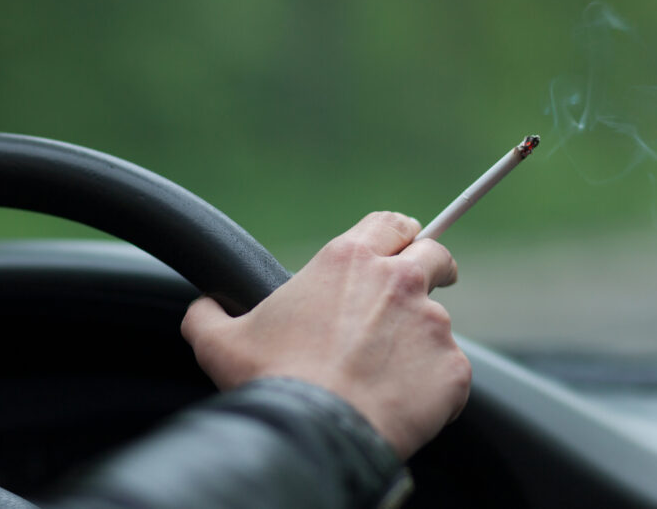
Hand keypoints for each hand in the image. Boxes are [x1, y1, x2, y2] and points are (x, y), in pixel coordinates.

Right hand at [181, 211, 469, 458]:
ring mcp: (433, 325)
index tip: (401, 246)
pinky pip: (450, 373)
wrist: (317, 433)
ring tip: (386, 374)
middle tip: (420, 290)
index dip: (397, 234)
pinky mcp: (453, 369)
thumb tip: (203, 308)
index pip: (390, 223)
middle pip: (436, 255)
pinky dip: (431, 386)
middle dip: (434, 267)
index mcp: (348, 260)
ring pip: (440, 321)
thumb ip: (208, 314)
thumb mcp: (218, 341)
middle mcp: (398, 282)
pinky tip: (399, 404)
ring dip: (420, 338)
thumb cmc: (271, 381)